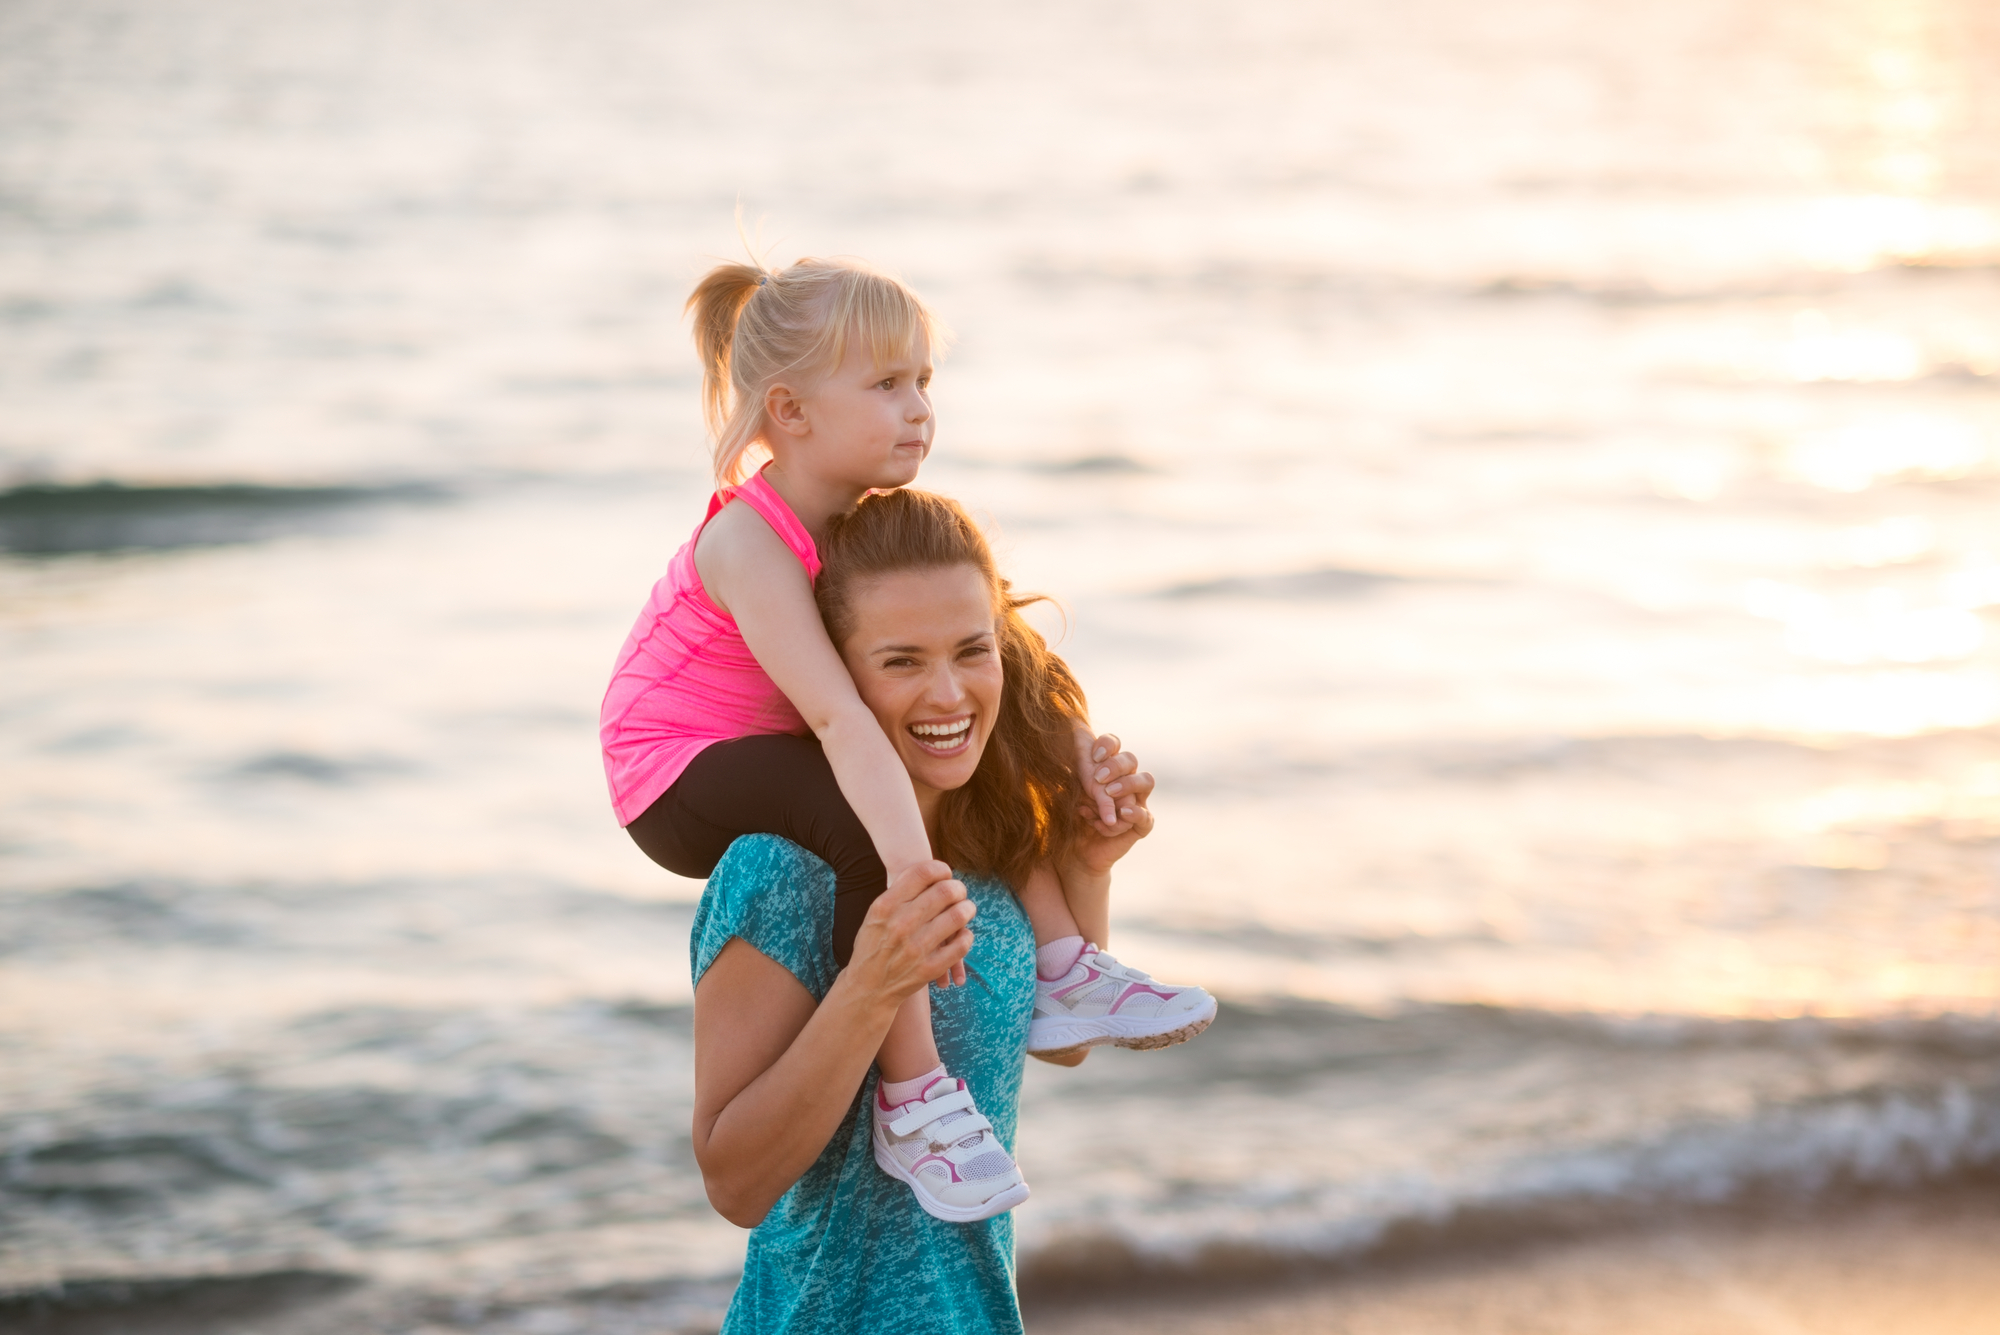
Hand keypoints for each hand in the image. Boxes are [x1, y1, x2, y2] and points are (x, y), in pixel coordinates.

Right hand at [846, 860, 975, 1004]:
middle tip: (960, 891)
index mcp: (885, 907)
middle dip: (958, 887)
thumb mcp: (875, 915)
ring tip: (967, 909)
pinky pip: (961, 945)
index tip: (946, 873)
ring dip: (968, 909)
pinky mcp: (930, 968)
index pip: (922, 873)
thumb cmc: (872, 945)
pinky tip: (963, 934)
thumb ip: (897, 894)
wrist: (867, 988)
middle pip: (945, 891)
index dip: (941, 869)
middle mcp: (901, 924)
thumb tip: (927, 871)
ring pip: (958, 916)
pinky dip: (967, 936)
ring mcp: (916, 948)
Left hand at [1071, 736, 1154, 875]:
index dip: (1107, 744)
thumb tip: (1060, 753)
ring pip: (1146, 780)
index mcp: (1106, 768)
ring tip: (1108, 793)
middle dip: (1115, 765)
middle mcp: (1124, 781)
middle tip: (1097, 778)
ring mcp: (1136, 802)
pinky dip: (1135, 813)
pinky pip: (1146, 816)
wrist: (1074, 853)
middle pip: (1130, 759)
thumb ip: (1069, 774)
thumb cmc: (1070, 817)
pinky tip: (1122, 813)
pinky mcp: (1140, 825)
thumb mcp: (1066, 793)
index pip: (1114, 744)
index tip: (1093, 755)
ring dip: (1127, 783)